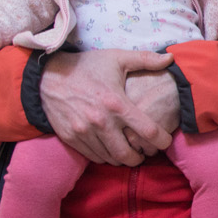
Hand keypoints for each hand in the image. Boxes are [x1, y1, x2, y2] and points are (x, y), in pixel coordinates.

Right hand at [40, 50, 175, 165]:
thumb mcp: (116, 58)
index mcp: (116, 103)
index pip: (147, 131)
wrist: (47, 76)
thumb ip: (146, 60)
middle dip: (140, 157)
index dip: (161, 141)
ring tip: (129, 152)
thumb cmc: (87, 66)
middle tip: (145, 153)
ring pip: (110, 158)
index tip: (165, 142)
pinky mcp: (71, 138)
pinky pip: (93, 156)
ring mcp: (84, 132)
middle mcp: (101, 121)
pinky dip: (105, 156)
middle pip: (128, 154)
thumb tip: (171, 58)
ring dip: (122, 159)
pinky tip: (110, 149)